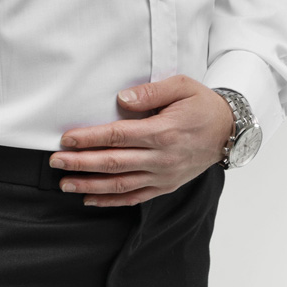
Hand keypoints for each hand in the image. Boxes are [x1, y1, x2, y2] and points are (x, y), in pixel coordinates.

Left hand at [49, 75, 234, 206]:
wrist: (230, 131)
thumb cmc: (203, 105)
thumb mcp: (181, 86)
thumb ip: (151, 92)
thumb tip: (123, 99)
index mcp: (163, 132)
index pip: (117, 136)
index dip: (89, 139)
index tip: (66, 139)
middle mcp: (161, 158)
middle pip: (113, 163)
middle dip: (81, 163)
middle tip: (56, 162)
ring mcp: (164, 175)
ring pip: (121, 184)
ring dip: (90, 186)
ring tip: (65, 184)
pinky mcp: (166, 186)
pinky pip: (135, 197)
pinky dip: (111, 200)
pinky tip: (91, 199)